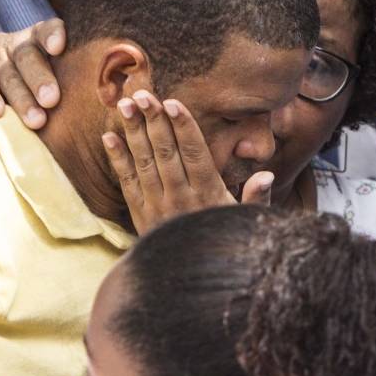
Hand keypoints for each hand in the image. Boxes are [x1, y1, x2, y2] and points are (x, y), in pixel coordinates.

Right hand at [0, 18, 65, 128]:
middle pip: (28, 59)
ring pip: (9, 78)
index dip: (52, 35)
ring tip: (36, 121)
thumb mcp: (46, 59)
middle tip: (52, 100)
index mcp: (39, 40)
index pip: (46, 30)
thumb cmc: (29, 67)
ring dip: (22, 99)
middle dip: (40, 79)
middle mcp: (17, 47)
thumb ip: (73, 69)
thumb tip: (119, 91)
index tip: (58, 47)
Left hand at [102, 89, 273, 234]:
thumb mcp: (244, 221)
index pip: (195, 155)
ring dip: (133, 132)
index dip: (184, 128)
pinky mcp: (140, 214)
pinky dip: (118, 159)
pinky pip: (127, 183)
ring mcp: (157, 205)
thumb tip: (266, 174)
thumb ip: (254, 197)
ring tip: (126, 105)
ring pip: (144, 162)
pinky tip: (109, 137)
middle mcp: (181, 197)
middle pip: (166, 153)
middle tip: (143, 93)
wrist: (191, 282)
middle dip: (154, 121)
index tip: (173, 103)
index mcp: (208, 194)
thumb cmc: (223, 241)